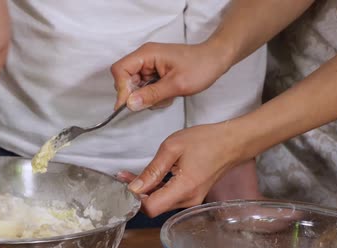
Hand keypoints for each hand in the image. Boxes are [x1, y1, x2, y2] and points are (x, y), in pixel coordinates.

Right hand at [110, 40, 230, 110]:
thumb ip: (151, 95)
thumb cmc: (201, 66)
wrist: (216, 60)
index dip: (121, 88)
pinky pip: (144, 88)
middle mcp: (145, 58)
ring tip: (167, 96)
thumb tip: (129, 104)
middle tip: (154, 100)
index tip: (128, 105)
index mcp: (147, 54)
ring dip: (147, 96)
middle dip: (137, 94)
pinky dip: (154, 95)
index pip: (120, 70)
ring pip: (135, 86)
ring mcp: (149, 65)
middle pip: (125, 79)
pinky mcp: (154, 72)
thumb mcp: (176, 84)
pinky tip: (168, 94)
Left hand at [117, 122, 245, 216]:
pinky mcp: (191, 196)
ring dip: (145, 190)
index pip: (151, 208)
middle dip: (136, 193)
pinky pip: (168, 197)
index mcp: (184, 189)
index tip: (125, 185)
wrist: (232, 142)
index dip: (135, 199)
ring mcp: (191, 200)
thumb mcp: (172, 148)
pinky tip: (148, 177)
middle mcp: (188, 200)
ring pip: (160, 202)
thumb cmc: (207, 141)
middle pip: (154, 206)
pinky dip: (156, 188)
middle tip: (123, 176)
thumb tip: (135, 187)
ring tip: (130, 175)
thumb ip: (152, 170)